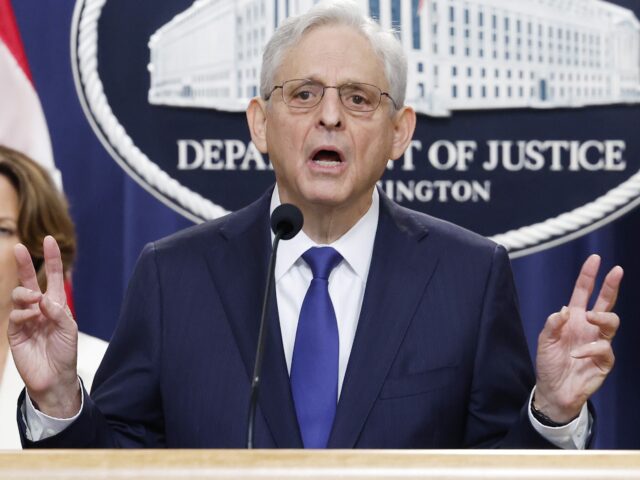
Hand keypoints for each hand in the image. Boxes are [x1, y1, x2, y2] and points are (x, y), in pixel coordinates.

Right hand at [8, 235, 79, 417]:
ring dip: (26, 294)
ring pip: (19, 295)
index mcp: (56, 304)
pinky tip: (31, 319)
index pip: (54, 276)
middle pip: (30, 280)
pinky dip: (23, 313)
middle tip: (19, 248)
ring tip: (35, 301)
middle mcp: (39, 308)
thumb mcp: (69, 329)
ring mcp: (26, 318)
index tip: (49, 240)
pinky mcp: (15, 331)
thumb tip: (42, 298)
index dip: (52, 259)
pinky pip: (15, 315)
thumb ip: (58, 312)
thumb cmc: (65, 352)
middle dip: (25, 264)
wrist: (54, 377)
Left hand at [534, 254, 622, 422]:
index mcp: (574, 318)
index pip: (583, 293)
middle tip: (617, 270)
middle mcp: (589, 327)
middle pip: (605, 303)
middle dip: (611, 285)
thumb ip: (553, 324)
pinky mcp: (604, 361)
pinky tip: (577, 354)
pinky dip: (590, 349)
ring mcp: (599, 343)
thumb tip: (565, 310)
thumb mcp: (544, 341)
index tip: (595, 258)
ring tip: (589, 318)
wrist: (554, 390)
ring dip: (601, 317)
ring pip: (612, 322)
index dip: (589, 276)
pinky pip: (605, 349)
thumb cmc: (550, 363)